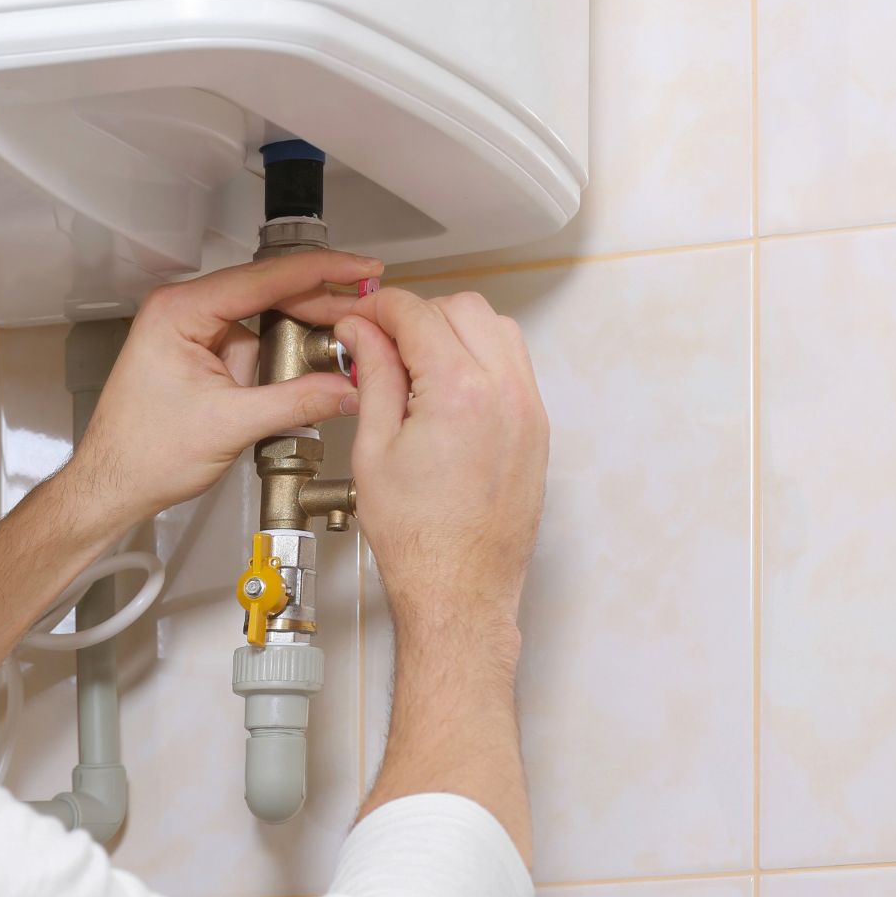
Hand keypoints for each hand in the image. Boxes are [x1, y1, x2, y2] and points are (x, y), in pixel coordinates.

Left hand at [60, 250, 383, 525]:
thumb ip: (296, 402)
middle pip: (267, 293)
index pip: (262, 278)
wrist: (113, 484)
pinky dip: (279, 360)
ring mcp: (192, 331)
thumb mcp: (231, 426)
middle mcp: (182, 311)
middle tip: (364, 315)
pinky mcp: (200, 354)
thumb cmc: (142, 454)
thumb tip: (347, 388)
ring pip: (263, 320)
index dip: (320, 271)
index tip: (359, 268)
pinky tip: (303, 375)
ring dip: (298, 339)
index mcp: (179, 311)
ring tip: (338, 355)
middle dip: (317, 308)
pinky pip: (252, 345)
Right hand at [337, 289, 547, 630]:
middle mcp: (505, 393)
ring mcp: (528, 410)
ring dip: (453, 330)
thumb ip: (372, 376)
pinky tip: (444, 387)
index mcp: (459, 392)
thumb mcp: (374, 448)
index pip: (418, 314)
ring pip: (496, 328)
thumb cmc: (417, 537)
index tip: (359, 319)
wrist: (459, 588)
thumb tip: (362, 334)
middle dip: (417, 314)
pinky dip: (479, 357)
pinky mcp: (536, 429)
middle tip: (381, 342)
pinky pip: (512, 364)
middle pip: (463, 308)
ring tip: (414, 364)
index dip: (378, 308)